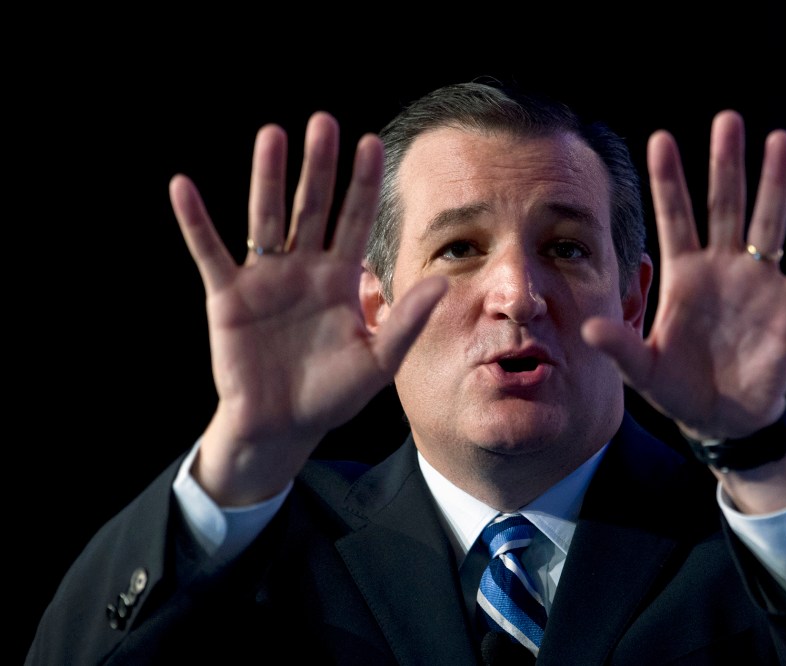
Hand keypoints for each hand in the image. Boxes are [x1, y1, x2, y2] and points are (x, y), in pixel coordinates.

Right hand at [169, 112, 445, 503]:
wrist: (282, 426)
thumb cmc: (331, 395)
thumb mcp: (377, 361)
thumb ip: (404, 321)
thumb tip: (441, 283)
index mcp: (341, 280)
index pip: (355, 221)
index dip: (363, 184)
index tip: (372, 143)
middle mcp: (304, 269)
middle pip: (312, 207)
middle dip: (318, 167)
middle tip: (323, 123)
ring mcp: (265, 279)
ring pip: (266, 218)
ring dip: (267, 178)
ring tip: (272, 135)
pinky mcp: (228, 297)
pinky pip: (210, 253)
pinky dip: (196, 222)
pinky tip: (183, 187)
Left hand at [583, 110, 785, 440]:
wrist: (721, 418)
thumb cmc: (677, 387)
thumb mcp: (643, 370)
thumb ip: (621, 346)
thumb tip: (589, 328)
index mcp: (684, 274)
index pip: (674, 217)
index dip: (668, 181)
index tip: (660, 139)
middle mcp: (722, 267)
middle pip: (724, 206)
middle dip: (725, 165)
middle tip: (727, 121)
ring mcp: (759, 282)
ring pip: (770, 223)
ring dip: (776, 184)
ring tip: (780, 140)